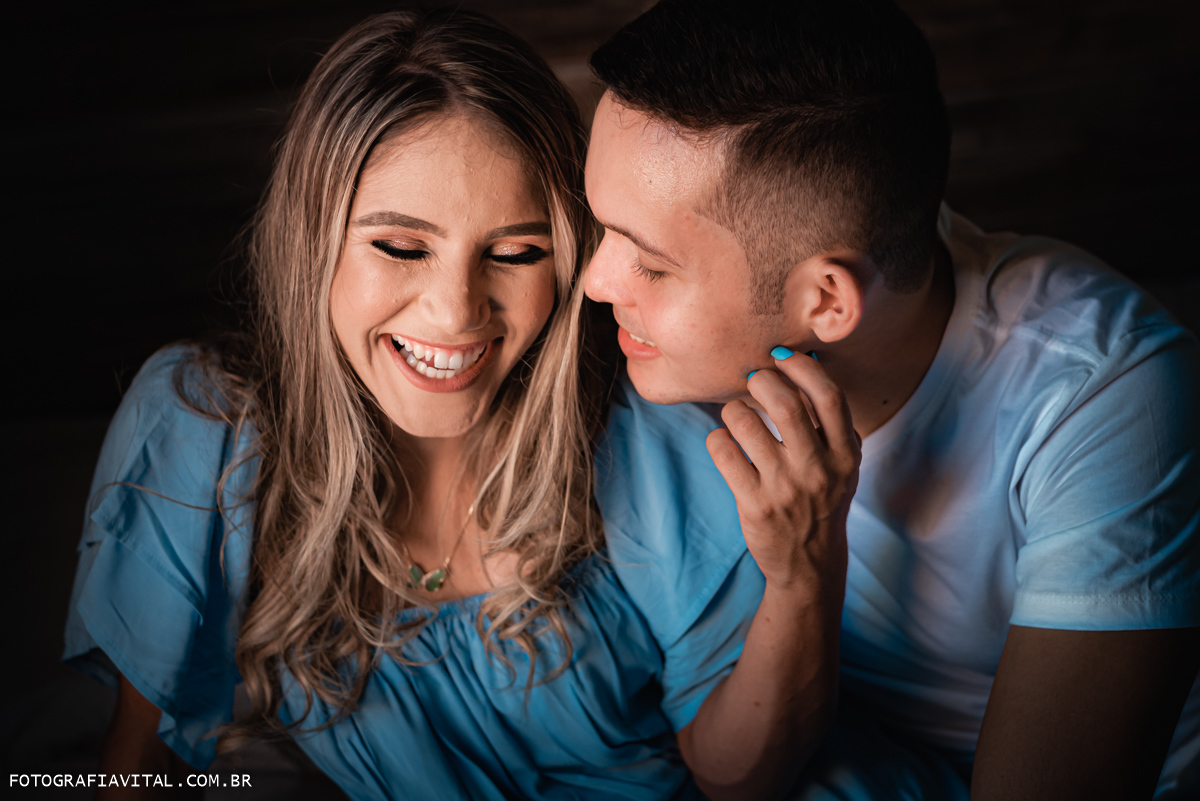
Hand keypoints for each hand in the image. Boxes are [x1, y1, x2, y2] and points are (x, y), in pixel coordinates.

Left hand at [705, 349, 860, 592]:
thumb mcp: (843, 464)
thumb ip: (831, 421)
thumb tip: (804, 360)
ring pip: (746, 424)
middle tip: (753, 380)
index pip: (829, 397)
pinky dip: (717, 438)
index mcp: (846, 455)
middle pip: (785, 405)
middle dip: (762, 381)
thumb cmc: (823, 499)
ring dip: (733, 409)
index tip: (782, 357)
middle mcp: (819, 471)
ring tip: (735, 415)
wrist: (809, 563)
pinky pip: (723, 452)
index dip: (802, 368)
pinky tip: (724, 443)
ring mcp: (785, 489)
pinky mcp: (755, 506)